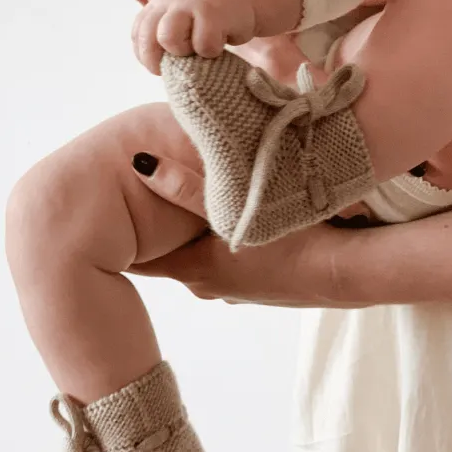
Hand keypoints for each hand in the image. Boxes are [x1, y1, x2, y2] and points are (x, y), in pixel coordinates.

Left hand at [126, 148, 370, 306]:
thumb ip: (187, 187)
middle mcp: (210, 284)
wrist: (345, 272)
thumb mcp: (234, 210)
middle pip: (171, 252)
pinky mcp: (259, 282)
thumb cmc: (290, 242)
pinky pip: (229, 256)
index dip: (122, 238)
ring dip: (194, 231)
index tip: (106, 216)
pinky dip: (222, 238)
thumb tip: (140, 164)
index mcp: (196, 270)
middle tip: (139, 199)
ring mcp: (236, 288)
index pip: (142, 260)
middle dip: (157, 229)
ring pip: (202, 253)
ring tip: (188, 199)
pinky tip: (235, 215)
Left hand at [131, 0, 257, 73]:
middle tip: (176, 65)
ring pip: (168, 38)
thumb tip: (154, 62)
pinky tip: (222, 39)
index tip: (161, 65)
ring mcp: (190, 3)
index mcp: (161, 1)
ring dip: (182, 52)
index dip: (146, 55)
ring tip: (199, 48)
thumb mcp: (185, 14)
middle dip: (157, 59)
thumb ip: (167, 29)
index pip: (139, 32)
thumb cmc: (214, 14)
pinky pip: (202, 45)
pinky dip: (212, 51)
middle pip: (147, 36)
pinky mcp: (212, 12)